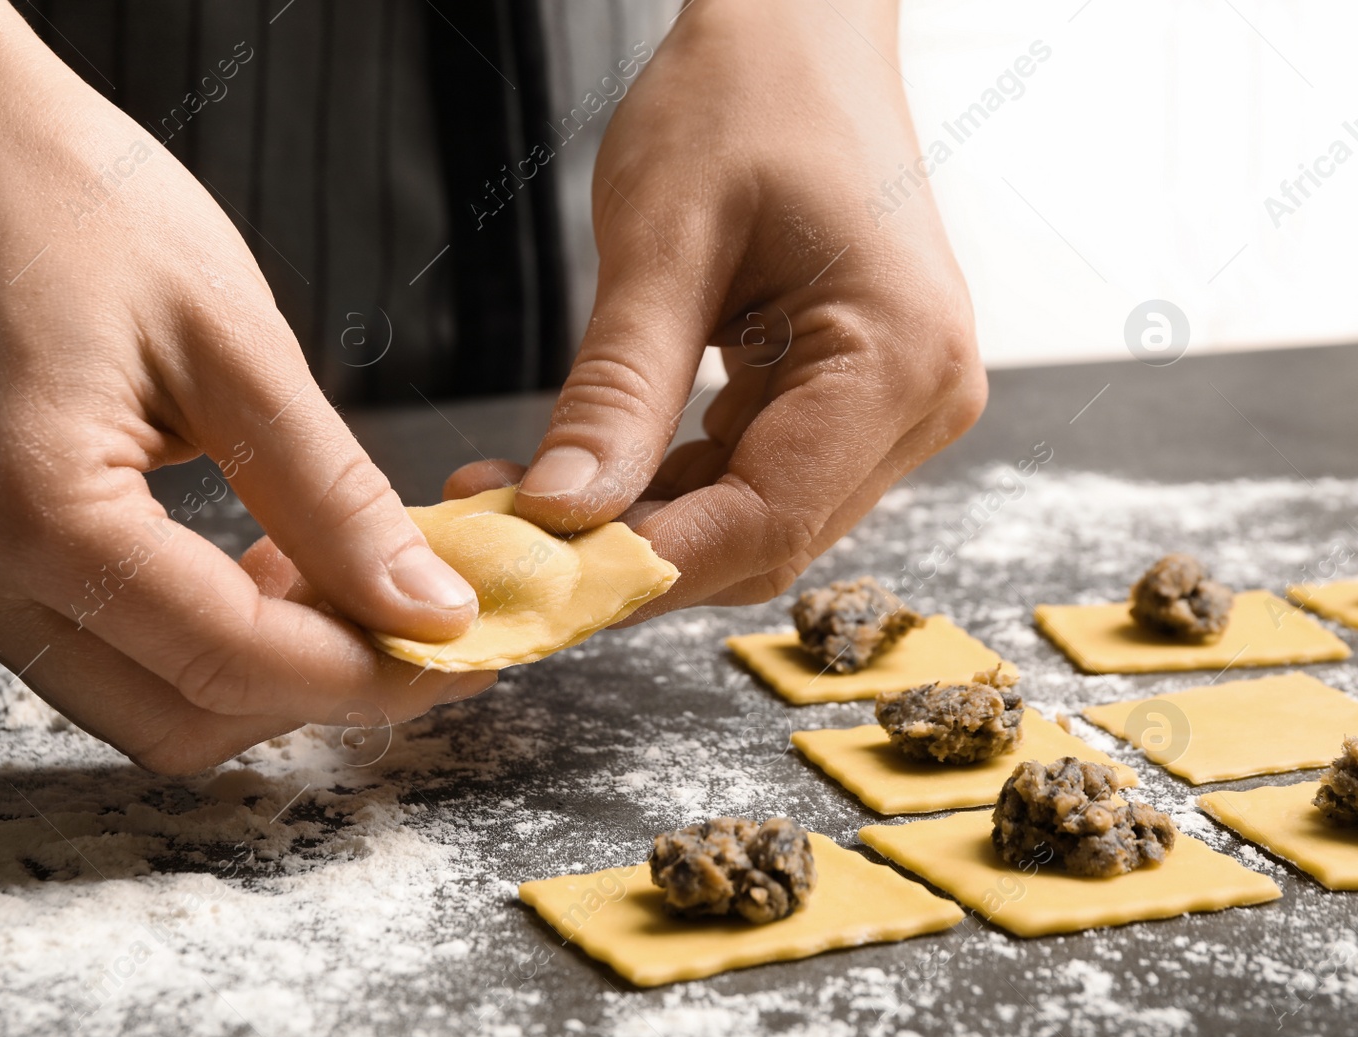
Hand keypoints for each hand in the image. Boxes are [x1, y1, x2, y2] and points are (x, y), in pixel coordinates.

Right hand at [0, 1, 490, 772]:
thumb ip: (335, 499)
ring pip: (144, 706)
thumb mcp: (237, 348)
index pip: (231, 660)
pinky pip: (108, 653)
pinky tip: (264, 567)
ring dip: (261, 673)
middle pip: (181, 720)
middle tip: (416, 621)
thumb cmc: (81, 206)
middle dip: (316, 690)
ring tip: (341, 581)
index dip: (366, 672)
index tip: (463, 649)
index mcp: (28, 512)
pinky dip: (202, 641)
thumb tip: (428, 609)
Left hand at [447, 0, 985, 618]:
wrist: (799, 32)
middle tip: (509, 542)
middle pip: (765, 538)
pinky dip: (672, 485)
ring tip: (527, 496)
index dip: (645, 567)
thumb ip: (618, 392)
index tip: (534, 584)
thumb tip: (561, 514)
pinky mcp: (861, 397)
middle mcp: (923, 400)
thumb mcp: (662, 242)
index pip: (766, 521)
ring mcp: (900, 404)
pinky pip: (759, 475)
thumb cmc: (742, 98)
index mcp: (897, 358)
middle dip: (634, 552)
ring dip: (645, 523)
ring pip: (757, 520)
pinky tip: (594, 466)